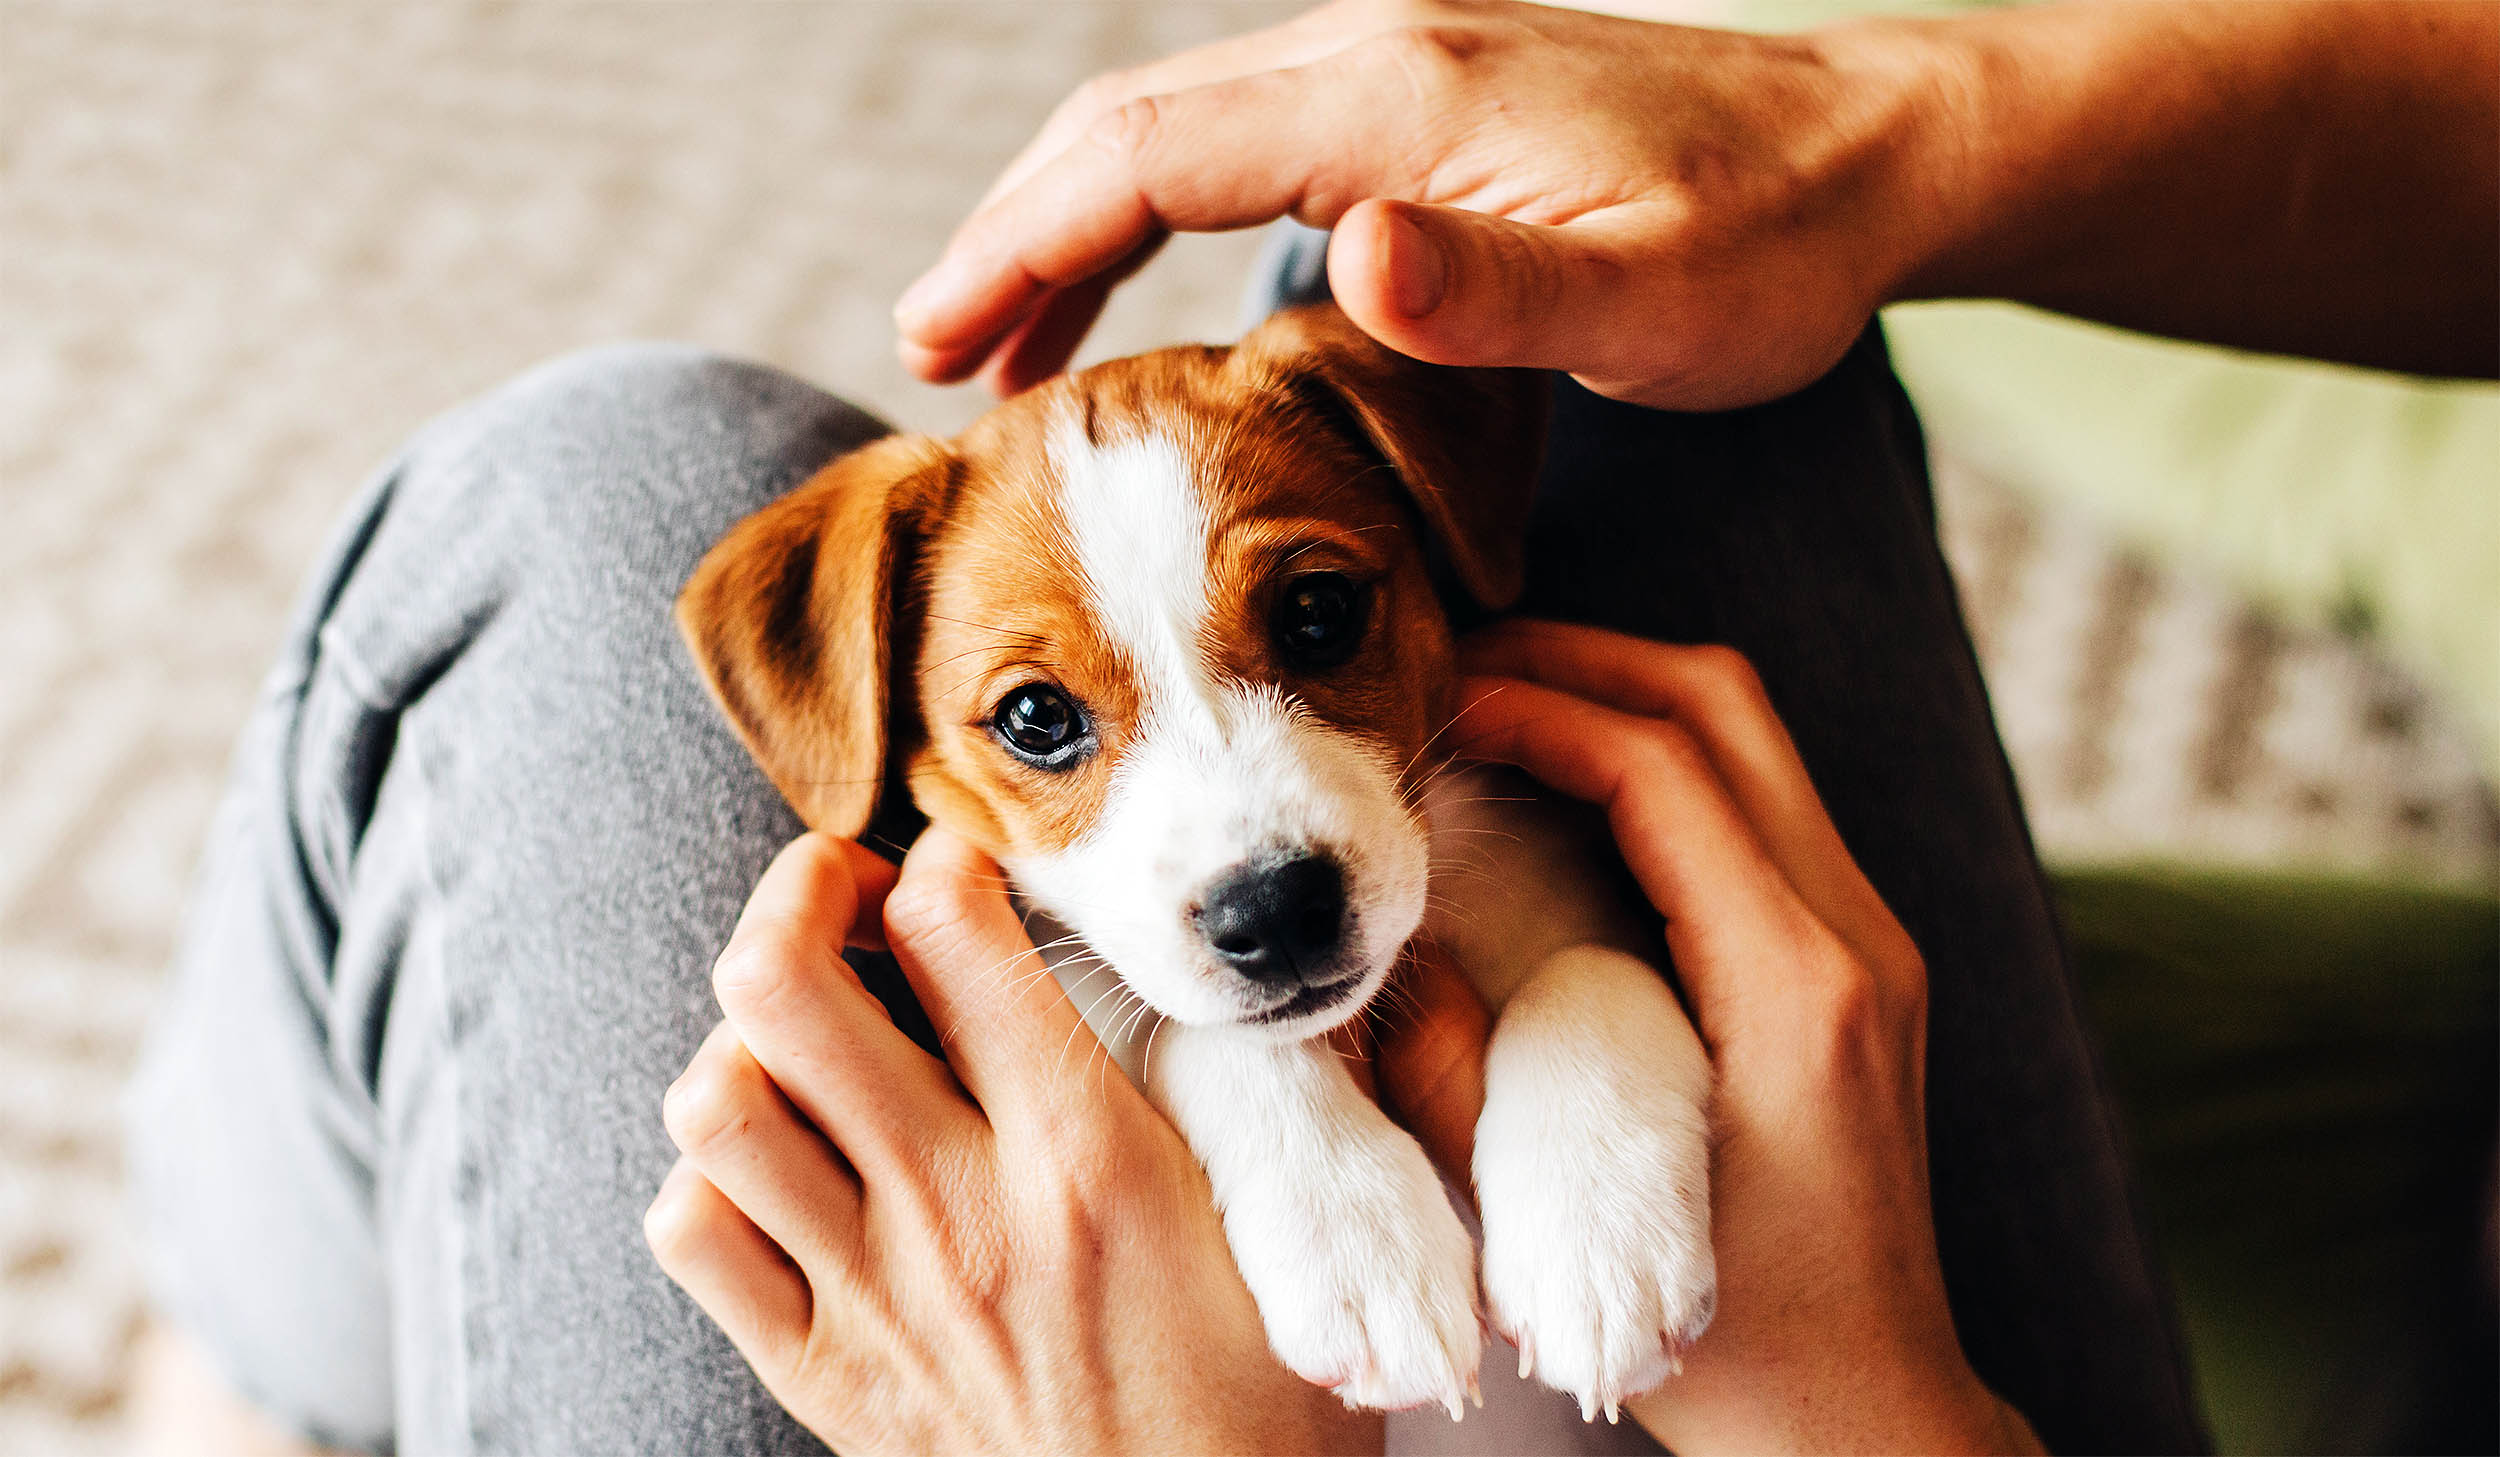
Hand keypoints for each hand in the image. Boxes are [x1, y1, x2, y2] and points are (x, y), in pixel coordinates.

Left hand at [643, 828, 1372, 1454]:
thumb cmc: (1262, 1408)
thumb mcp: (1281, 1232)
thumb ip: (1234, 1093)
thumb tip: (1205, 975)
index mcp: (1089, 1157)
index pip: (956, 929)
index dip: (946, 855)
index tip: (966, 865)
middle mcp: (960, 1212)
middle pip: (784, 985)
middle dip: (799, 892)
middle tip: (849, 896)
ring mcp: (875, 1297)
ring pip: (718, 1102)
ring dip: (750, 1039)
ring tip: (812, 1037)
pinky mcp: (824, 1375)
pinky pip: (695, 1234)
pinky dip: (715, 1176)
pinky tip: (788, 1167)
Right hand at [895, 0, 1941, 408]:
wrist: (1879, 153)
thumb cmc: (1774, 243)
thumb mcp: (1651, 296)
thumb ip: (1493, 289)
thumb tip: (1342, 257)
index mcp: (1398, 97)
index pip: (1147, 151)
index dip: (1025, 246)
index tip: (936, 346)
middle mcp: (1375, 53)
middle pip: (1131, 125)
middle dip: (1015, 235)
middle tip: (933, 360)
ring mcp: (1396, 70)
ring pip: (1177, 127)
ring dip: (1075, 226)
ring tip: (1006, 348)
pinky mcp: (1424, 108)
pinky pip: (1243, 144)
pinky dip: (1158, 216)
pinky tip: (1156, 302)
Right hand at [1448, 620, 2043, 1454]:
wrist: (1872, 1415)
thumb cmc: (1742, 1345)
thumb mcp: (1570, 1226)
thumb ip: (1462, 1086)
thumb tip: (1387, 957)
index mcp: (1796, 985)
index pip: (1665, 767)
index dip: (1540, 706)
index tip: (1439, 699)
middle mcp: (1854, 939)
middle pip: (1725, 707)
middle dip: (1586, 659)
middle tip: (1461, 664)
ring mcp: (1868, 946)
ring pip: (1749, 741)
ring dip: (1623, 698)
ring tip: (1500, 706)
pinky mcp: (1853, 967)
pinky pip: (1757, 806)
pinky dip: (1657, 765)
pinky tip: (1565, 795)